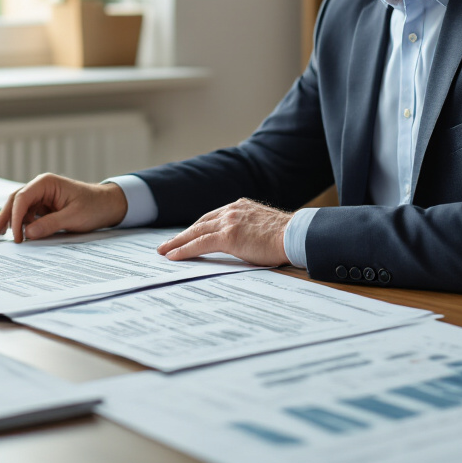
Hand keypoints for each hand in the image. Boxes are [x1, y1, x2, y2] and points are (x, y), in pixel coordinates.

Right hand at [0, 173, 127, 242]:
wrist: (108, 205)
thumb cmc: (94, 206)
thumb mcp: (73, 217)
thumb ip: (49, 224)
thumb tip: (27, 233)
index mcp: (46, 183)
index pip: (22, 197)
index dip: (15, 217)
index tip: (16, 236)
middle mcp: (40, 187)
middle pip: (14, 201)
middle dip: (3, 219)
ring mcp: (41, 197)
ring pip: (18, 208)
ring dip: (9, 222)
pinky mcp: (43, 207)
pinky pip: (27, 215)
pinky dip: (21, 225)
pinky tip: (17, 236)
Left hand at [156, 199, 290, 265]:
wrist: (297, 235)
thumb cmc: (288, 237)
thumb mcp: (265, 228)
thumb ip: (251, 231)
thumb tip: (245, 245)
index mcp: (241, 207)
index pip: (213, 218)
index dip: (198, 228)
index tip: (188, 235)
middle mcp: (233, 210)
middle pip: (200, 223)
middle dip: (183, 234)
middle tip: (167, 244)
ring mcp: (229, 221)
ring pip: (196, 232)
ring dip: (177, 242)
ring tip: (164, 251)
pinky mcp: (228, 235)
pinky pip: (200, 243)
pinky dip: (184, 250)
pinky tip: (173, 256)